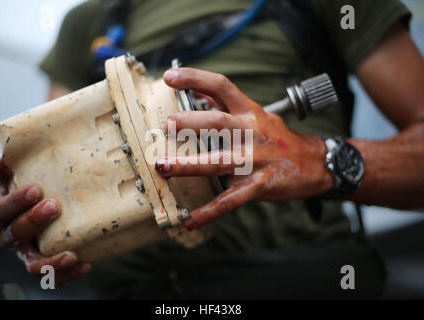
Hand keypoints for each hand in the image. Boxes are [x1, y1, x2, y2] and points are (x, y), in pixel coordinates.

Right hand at [0, 151, 90, 285]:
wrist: (49, 207)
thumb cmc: (33, 189)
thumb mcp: (19, 175)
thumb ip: (8, 167)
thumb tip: (1, 157)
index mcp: (2, 214)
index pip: (1, 211)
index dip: (15, 201)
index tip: (36, 188)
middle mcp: (12, 236)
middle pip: (15, 234)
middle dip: (33, 220)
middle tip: (54, 206)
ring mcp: (28, 252)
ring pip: (33, 264)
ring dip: (51, 260)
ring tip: (72, 254)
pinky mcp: (46, 264)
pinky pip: (53, 276)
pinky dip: (67, 274)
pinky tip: (85, 263)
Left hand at [158, 68, 332, 229]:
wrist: (315, 163)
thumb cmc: (279, 138)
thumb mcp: (256, 114)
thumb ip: (227, 104)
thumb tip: (199, 92)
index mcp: (249, 112)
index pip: (221, 86)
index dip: (195, 78)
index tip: (169, 77)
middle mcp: (251, 132)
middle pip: (218, 121)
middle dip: (189, 123)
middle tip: (166, 126)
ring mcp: (255, 160)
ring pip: (220, 160)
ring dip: (189, 165)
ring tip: (164, 167)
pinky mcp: (259, 185)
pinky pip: (232, 200)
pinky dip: (210, 212)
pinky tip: (191, 220)